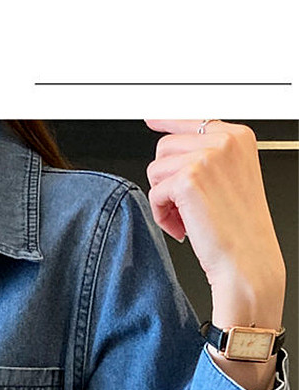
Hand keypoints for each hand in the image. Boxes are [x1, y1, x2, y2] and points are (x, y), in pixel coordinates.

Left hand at [143, 119, 284, 300]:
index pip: (191, 120)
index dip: (167, 122)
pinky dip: (161, 215)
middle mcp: (224, 141)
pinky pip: (154, 192)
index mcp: (238, 137)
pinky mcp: (187, 179)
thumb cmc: (240, 230)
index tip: (151, 118)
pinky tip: (182, 228)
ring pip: (156, 169)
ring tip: (186, 218)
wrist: (248, 261)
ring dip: (164, 198)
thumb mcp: (230, 180)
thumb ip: (208, 158)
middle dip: (168, 179)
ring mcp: (206, 158)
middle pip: (166, 146)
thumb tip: (171, 144)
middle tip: (186, 207)